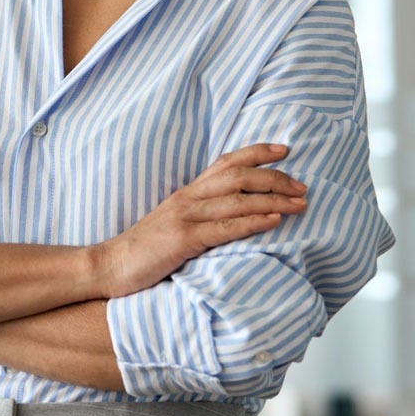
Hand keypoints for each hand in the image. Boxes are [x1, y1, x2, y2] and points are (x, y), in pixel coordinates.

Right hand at [101, 143, 306, 297]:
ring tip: (301, 203)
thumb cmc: (145, 250)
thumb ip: (201, 214)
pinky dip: (253, 221)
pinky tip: (274, 220)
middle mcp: (188, 198)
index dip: (257, 152)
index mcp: (187, 193)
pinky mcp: (183, 240)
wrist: (110, 265)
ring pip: (237, 200)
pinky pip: (225, 228)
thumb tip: (234, 213)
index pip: (226, 162)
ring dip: (274, 199)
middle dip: (276, 178)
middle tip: (304, 186)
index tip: (285, 150)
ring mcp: (185, 217)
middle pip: (238, 176)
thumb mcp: (174, 223)